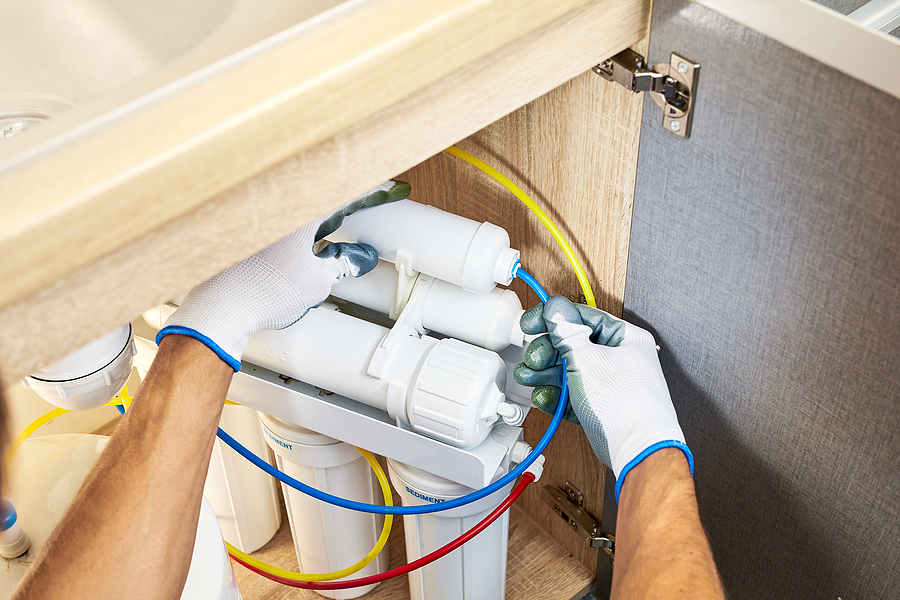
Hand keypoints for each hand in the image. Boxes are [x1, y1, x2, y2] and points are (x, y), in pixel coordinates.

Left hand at [157, 180, 410, 370]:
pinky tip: (307, 235)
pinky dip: (297, 220)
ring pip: (297, 200)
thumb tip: (358, 258)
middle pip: (319, 188)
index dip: (369, 191)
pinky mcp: (242, 230)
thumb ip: (342, 264)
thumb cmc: (259, 293)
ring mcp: (256, 216)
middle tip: (369, 201)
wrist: (217, 309)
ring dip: (320, 208)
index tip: (387, 190)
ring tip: (340, 220)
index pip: (343, 190)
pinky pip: (277, 213)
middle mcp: (274, 204)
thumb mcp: (316, 282)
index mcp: (297, 209)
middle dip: (345, 195)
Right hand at [513, 295, 691, 499]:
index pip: (583, 317)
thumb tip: (556, 310)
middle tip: (533, 359)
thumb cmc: (625, 404)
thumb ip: (566, 333)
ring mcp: (611, 384)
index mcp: (625, 338)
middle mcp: (620, 358)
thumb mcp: (586, 358)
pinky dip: (557, 396)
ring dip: (546, 375)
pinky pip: (574, 395)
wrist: (639, 449)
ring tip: (529, 378)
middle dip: (547, 353)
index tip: (531, 324)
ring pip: (570, 372)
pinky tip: (544, 397)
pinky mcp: (601, 407)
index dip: (553, 319)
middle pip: (573, 346)